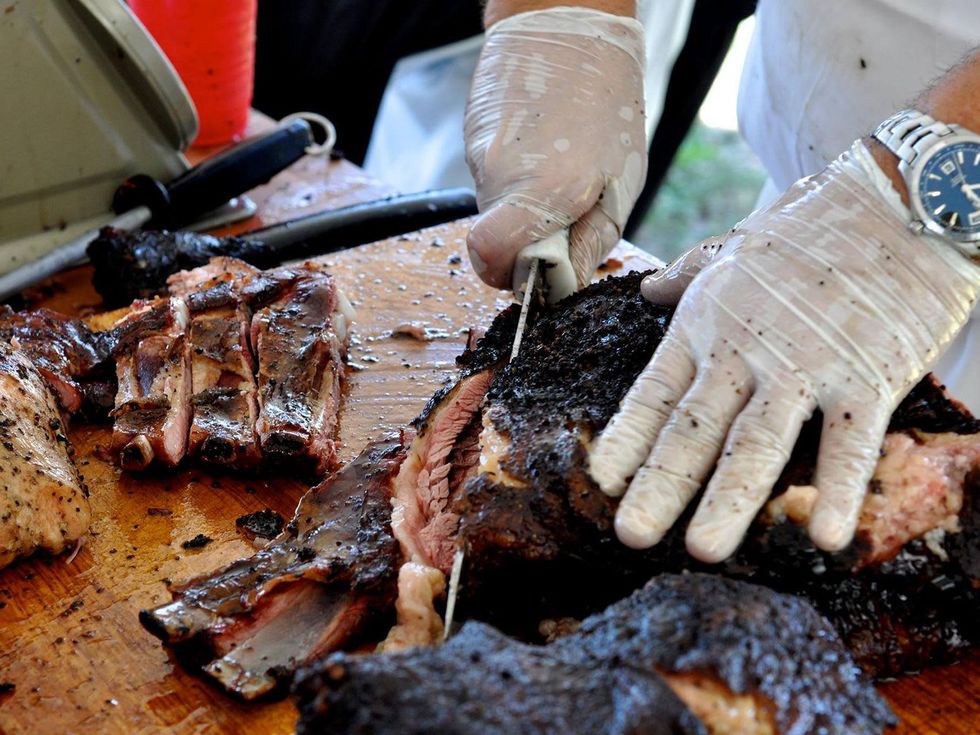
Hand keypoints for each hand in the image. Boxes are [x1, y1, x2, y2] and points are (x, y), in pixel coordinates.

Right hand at [464, 7, 646, 292]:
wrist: (569, 26)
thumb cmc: (608, 104)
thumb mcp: (620, 186)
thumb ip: (588, 243)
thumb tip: (562, 288)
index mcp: (543, 195)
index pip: (491, 260)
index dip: (510, 275)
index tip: (538, 266)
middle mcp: (501, 178)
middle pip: (494, 243)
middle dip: (525, 241)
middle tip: (564, 211)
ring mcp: (480, 154)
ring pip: (492, 210)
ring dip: (521, 204)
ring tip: (555, 166)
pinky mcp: (472, 136)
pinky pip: (489, 178)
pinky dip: (512, 175)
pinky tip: (538, 146)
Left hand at [589, 142, 979, 561]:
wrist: (896, 201)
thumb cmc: (811, 230)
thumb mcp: (732, 249)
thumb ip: (685, 278)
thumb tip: (646, 289)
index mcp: (707, 325)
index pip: (656, 391)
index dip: (626, 438)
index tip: (600, 482)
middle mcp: (746, 351)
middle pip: (695, 428)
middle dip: (661, 486)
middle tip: (630, 536)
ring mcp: (805, 365)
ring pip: (758, 441)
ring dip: (729, 499)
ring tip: (702, 550)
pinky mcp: (868, 375)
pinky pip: (850, 440)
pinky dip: (838, 487)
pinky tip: (825, 536)